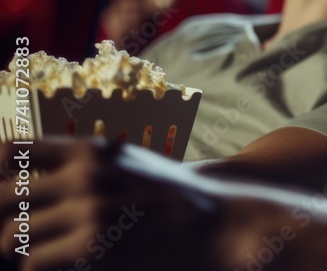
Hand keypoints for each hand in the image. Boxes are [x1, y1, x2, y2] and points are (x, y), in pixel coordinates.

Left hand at [0, 138, 223, 270]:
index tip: (2, 200)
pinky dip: (33, 270)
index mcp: (91, 150)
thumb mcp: (132, 165)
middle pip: (1, 198)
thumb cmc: (176, 201)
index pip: (9, 152)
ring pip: (11, 236)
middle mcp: (85, 175)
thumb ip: (89, 167)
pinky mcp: (93, 247)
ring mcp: (88, 210)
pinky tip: (53, 269)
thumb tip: (38, 183)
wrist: (221, 225)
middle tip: (7, 243)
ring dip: (13, 254)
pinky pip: (33, 264)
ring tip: (31, 259)